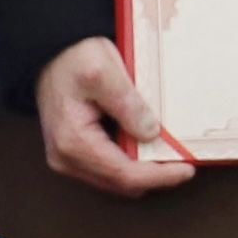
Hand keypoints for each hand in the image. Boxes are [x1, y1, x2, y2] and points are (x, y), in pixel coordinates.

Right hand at [40, 37, 195, 199]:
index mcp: (73, 142)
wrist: (50, 53)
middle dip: (155, 176)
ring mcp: (68, 159)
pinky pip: (110, 169)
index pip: (124, 174)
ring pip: (117, 180)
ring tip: (169, 153)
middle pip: (121, 184)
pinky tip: (147, 147)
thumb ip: (128, 104)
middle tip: (184, 161)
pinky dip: (132, 162)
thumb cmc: (73, 58)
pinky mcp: (74, 154)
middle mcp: (67, 159)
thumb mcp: (104, 71)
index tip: (187, 169)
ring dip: (144, 170)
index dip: (159, 176)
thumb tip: (151, 133)